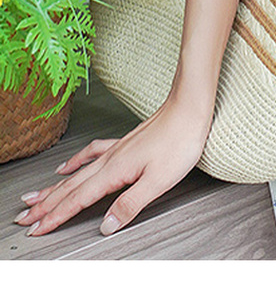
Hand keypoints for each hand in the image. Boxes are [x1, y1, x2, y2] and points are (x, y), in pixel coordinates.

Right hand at [13, 96, 211, 237]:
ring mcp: (115, 149)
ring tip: (35, 197)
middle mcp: (109, 159)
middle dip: (45, 205)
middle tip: (25, 218)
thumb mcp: (158, 181)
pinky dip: (74, 162)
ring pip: (76, 173)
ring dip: (53, 187)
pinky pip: (90, 154)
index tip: (37, 229)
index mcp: (114, 171)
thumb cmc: (179, 141)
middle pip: (70, 187)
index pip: (78, 200)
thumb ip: (130, 204)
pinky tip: (67, 165)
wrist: (190, 107)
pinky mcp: (124, 143)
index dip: (56, 216)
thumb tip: (106, 226)